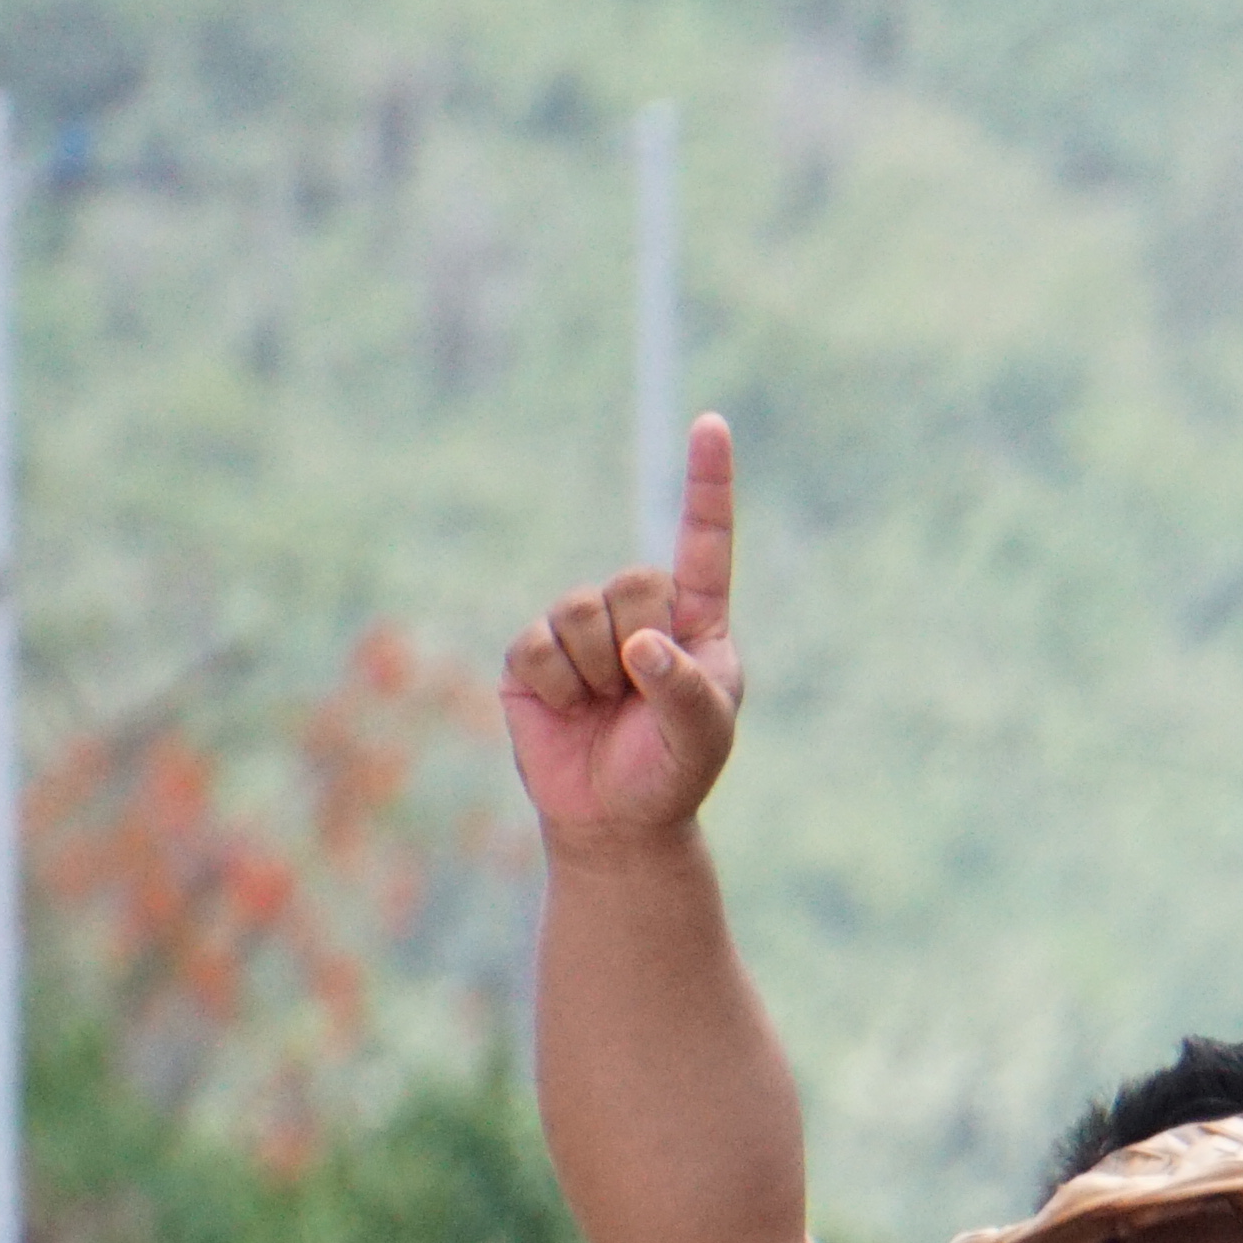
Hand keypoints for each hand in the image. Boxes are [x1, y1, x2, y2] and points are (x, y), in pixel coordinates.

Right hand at [501, 415, 746, 848]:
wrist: (615, 817)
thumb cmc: (673, 771)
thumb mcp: (703, 737)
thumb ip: (687, 692)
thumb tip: (643, 648)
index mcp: (696, 620)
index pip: (703, 542)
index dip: (706, 484)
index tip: (711, 425)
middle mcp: (638, 611)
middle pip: (633, 582)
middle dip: (639, 645)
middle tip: (640, 695)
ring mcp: (580, 627)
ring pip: (580, 612)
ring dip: (597, 674)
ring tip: (606, 707)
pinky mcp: (531, 653)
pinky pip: (538, 648)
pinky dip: (558, 688)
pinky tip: (570, 711)